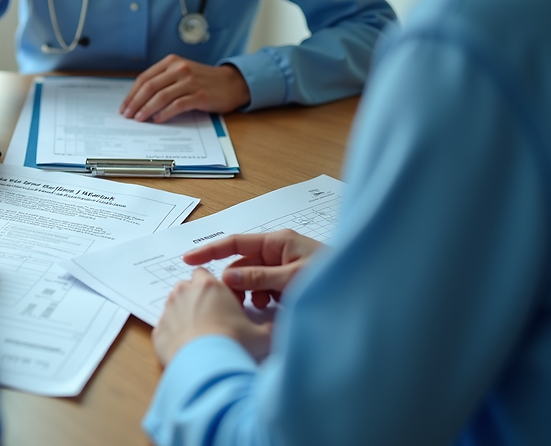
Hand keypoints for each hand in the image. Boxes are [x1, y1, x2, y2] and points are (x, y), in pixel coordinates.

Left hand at [119, 55, 250, 122]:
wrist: (232, 83)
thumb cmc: (204, 81)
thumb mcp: (182, 73)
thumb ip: (164, 80)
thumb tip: (139, 99)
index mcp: (172, 62)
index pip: (144, 78)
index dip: (131, 94)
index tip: (124, 106)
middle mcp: (180, 69)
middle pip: (149, 87)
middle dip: (135, 102)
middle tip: (127, 115)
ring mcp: (190, 81)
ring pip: (161, 96)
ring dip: (146, 109)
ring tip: (139, 119)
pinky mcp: (200, 95)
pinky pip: (177, 105)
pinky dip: (164, 113)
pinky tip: (157, 120)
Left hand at [152, 268, 272, 365]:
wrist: (206, 366)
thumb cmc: (234, 344)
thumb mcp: (261, 336)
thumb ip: (270, 328)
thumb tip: (280, 328)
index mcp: (209, 286)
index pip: (205, 274)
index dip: (213, 287)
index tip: (222, 302)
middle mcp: (185, 293)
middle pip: (187, 287)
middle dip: (196, 297)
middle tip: (211, 317)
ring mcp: (168, 311)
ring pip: (174, 305)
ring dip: (183, 313)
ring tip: (199, 333)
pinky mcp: (158, 331)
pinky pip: (165, 327)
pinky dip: (173, 334)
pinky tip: (187, 347)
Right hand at [184, 230, 322, 307]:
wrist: (363, 290)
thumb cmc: (331, 278)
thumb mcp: (292, 279)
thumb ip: (258, 279)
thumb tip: (227, 278)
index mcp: (277, 241)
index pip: (234, 242)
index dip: (209, 250)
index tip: (187, 260)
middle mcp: (277, 249)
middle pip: (241, 264)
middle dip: (234, 283)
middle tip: (232, 303)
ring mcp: (282, 265)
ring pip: (251, 279)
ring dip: (251, 293)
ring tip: (263, 306)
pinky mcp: (288, 280)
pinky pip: (264, 287)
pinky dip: (263, 297)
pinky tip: (273, 307)